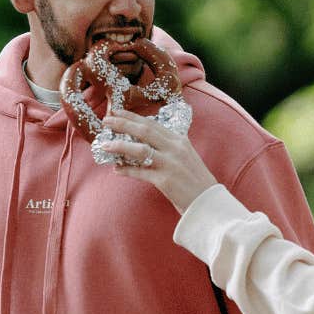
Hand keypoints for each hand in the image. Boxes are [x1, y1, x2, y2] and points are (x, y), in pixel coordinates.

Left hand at [97, 111, 217, 212]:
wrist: (208, 201)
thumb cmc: (195, 180)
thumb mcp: (186, 157)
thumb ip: (170, 147)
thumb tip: (146, 144)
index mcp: (179, 140)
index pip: (153, 124)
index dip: (133, 117)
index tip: (118, 112)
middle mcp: (175, 148)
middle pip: (144, 131)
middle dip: (123, 124)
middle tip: (106, 120)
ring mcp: (170, 164)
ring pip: (140, 150)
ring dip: (120, 146)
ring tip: (105, 144)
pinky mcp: (165, 180)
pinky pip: (140, 172)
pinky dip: (127, 170)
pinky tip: (117, 169)